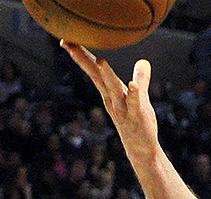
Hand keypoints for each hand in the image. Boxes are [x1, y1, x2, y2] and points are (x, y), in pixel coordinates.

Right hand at [61, 42, 158, 167]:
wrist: (141, 149)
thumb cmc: (137, 121)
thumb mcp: (139, 97)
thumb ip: (141, 79)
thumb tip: (143, 61)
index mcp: (110, 92)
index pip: (93, 70)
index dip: (81, 55)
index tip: (67, 38)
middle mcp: (112, 98)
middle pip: (96, 76)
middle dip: (83, 59)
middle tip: (68, 42)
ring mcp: (122, 109)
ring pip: (112, 89)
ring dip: (106, 75)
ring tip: (100, 60)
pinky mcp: (136, 117)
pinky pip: (133, 105)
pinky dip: (133, 95)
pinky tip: (131, 85)